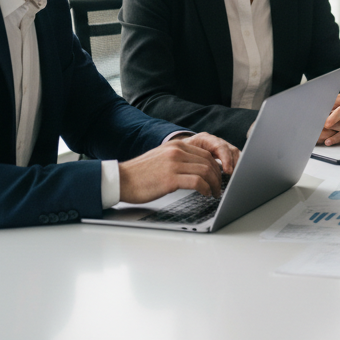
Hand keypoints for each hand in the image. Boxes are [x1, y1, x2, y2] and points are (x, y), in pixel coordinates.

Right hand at [118, 134, 232, 203]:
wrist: (121, 180)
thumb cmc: (140, 174)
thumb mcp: (162, 158)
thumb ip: (179, 159)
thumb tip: (197, 169)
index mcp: (176, 145)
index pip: (205, 153)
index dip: (216, 166)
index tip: (218, 176)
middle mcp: (176, 152)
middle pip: (208, 162)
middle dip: (217, 176)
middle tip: (219, 187)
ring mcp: (173, 164)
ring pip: (205, 171)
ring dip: (213, 184)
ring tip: (214, 193)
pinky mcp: (170, 179)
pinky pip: (197, 182)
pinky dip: (205, 189)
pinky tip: (205, 194)